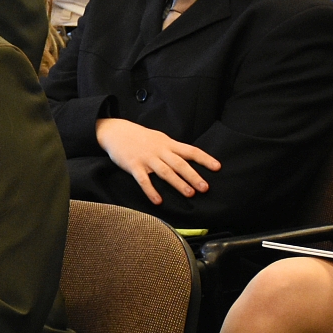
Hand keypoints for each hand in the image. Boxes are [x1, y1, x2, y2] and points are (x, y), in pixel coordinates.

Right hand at [95, 118, 219, 204]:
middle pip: (179, 164)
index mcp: (168, 144)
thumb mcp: (159, 139)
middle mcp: (160, 151)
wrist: (116, 132)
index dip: (204, 159)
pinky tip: (158, 201)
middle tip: (205, 188)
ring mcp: (147, 159)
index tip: (217, 167)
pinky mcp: (133, 166)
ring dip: (178, 183)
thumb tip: (189, 159)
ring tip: (190, 194)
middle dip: (193, 176)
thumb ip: (173, 149)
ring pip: (165, 172)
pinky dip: (151, 191)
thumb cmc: (139, 137)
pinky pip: (143, 180)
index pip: (190, 151)